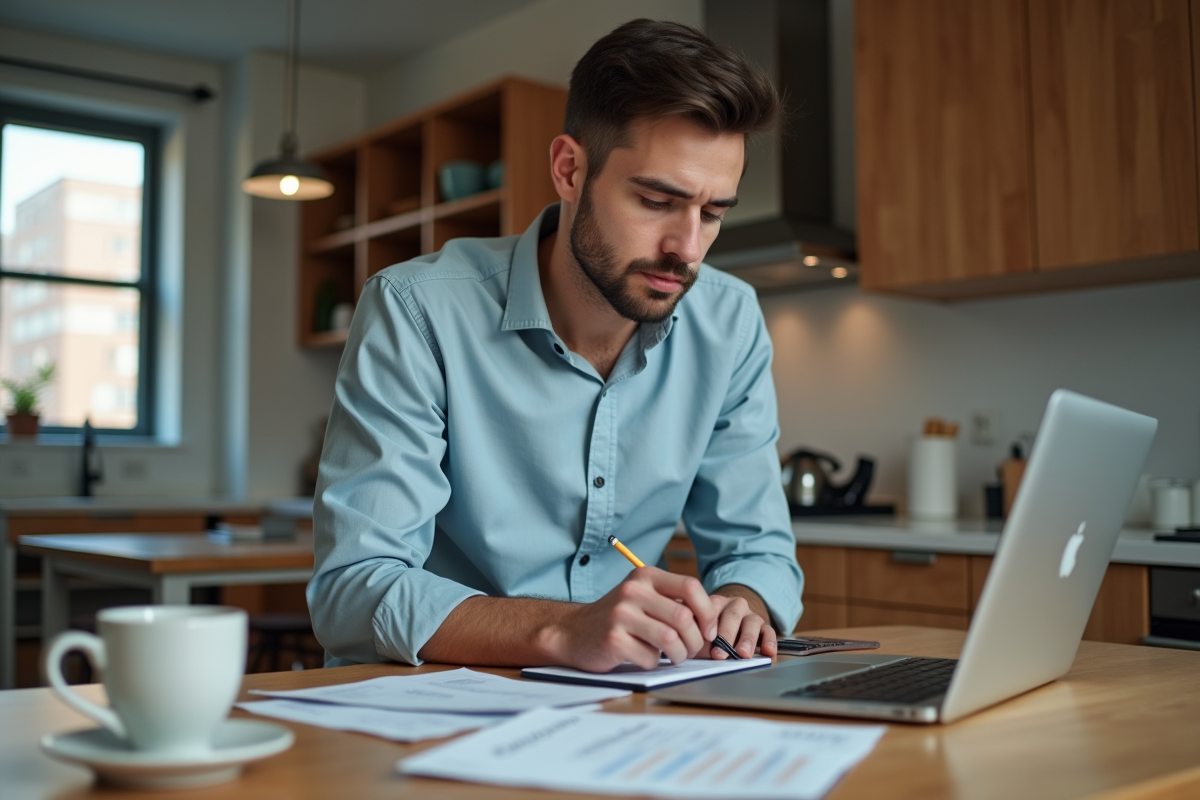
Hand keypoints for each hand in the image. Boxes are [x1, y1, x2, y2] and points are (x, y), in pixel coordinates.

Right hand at [544, 567, 717, 671]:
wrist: (573, 632)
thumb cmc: (618, 618)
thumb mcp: (642, 597)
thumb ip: (672, 601)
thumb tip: (711, 623)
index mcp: (644, 576)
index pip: (690, 586)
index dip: (706, 611)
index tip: (707, 630)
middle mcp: (633, 590)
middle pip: (683, 617)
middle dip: (694, 641)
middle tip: (689, 650)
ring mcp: (621, 615)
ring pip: (671, 640)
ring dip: (678, 655)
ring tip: (672, 657)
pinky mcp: (613, 640)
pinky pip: (650, 657)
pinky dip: (653, 662)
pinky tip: (642, 656)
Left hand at [707, 591, 776, 659]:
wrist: (730, 633)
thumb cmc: (711, 636)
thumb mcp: (703, 634)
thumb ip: (702, 640)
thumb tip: (703, 653)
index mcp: (716, 603)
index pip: (712, 608)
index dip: (708, 624)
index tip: (706, 639)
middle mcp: (734, 606)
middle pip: (732, 616)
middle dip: (726, 636)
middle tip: (720, 654)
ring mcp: (750, 615)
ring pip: (752, 622)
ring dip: (747, 640)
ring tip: (743, 654)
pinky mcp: (764, 627)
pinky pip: (769, 631)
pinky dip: (769, 642)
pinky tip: (768, 651)